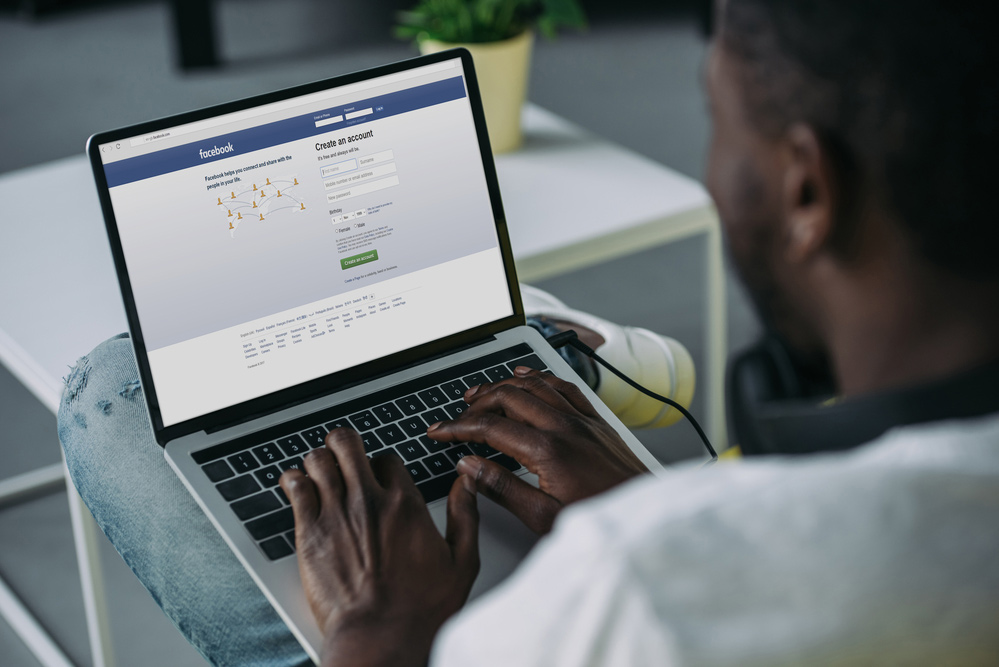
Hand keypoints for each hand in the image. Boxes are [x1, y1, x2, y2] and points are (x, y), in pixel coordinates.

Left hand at [279, 429, 479, 666]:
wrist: (379, 639)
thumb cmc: (420, 611)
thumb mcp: (462, 562)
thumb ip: (466, 516)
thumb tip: (468, 483)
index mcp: (405, 504)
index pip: (386, 458)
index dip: (380, 465)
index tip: (377, 478)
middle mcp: (369, 501)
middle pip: (347, 444)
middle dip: (344, 445)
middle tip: (342, 455)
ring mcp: (336, 514)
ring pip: (318, 459)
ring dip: (318, 461)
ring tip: (319, 472)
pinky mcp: (309, 533)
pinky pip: (295, 487)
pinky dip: (293, 480)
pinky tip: (297, 486)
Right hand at [427, 368, 648, 534]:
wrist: (644, 517)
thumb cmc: (598, 519)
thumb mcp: (542, 516)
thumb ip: (501, 488)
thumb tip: (468, 467)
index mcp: (547, 451)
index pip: (490, 428)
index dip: (458, 427)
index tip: (439, 431)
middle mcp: (564, 427)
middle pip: (508, 397)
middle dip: (476, 403)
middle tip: (456, 416)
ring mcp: (581, 420)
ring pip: (534, 386)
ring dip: (503, 385)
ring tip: (480, 393)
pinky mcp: (595, 421)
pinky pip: (563, 386)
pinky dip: (539, 377)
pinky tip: (527, 376)